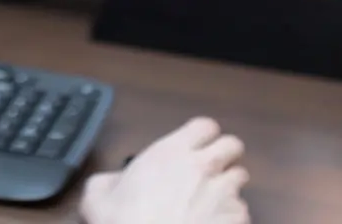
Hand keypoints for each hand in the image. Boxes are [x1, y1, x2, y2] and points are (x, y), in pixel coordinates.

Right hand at [79, 117, 249, 223]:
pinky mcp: (236, 221)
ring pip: (240, 179)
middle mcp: (204, 167)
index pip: (205, 126)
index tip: (193, 146)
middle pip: (233, 145)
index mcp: (171, 152)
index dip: (201, 136)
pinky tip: (212, 222)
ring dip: (227, 187)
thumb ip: (111, 178)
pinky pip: (242, 211)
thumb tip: (115, 181)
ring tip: (210, 201)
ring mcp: (224, 195)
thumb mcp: (98, 193)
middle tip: (209, 168)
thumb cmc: (124, 221)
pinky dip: (230, 216)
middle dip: (224, 155)